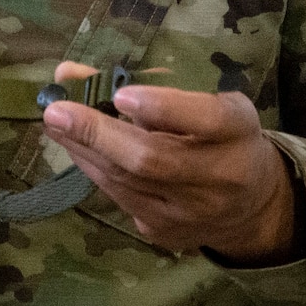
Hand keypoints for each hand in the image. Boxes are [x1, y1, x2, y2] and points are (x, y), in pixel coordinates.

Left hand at [40, 63, 302, 265]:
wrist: (250, 207)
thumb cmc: (221, 137)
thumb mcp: (204, 100)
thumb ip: (146, 83)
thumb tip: (70, 73)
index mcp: (238, 131)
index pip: (207, 120)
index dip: (164, 108)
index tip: (123, 95)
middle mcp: (221, 177)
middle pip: (154, 160)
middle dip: (99, 134)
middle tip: (57, 111)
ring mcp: (192, 213)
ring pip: (127, 182)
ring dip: (85, 149)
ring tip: (55, 122)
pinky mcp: (166, 232)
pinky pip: (121, 198)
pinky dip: (94, 168)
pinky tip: (75, 147)